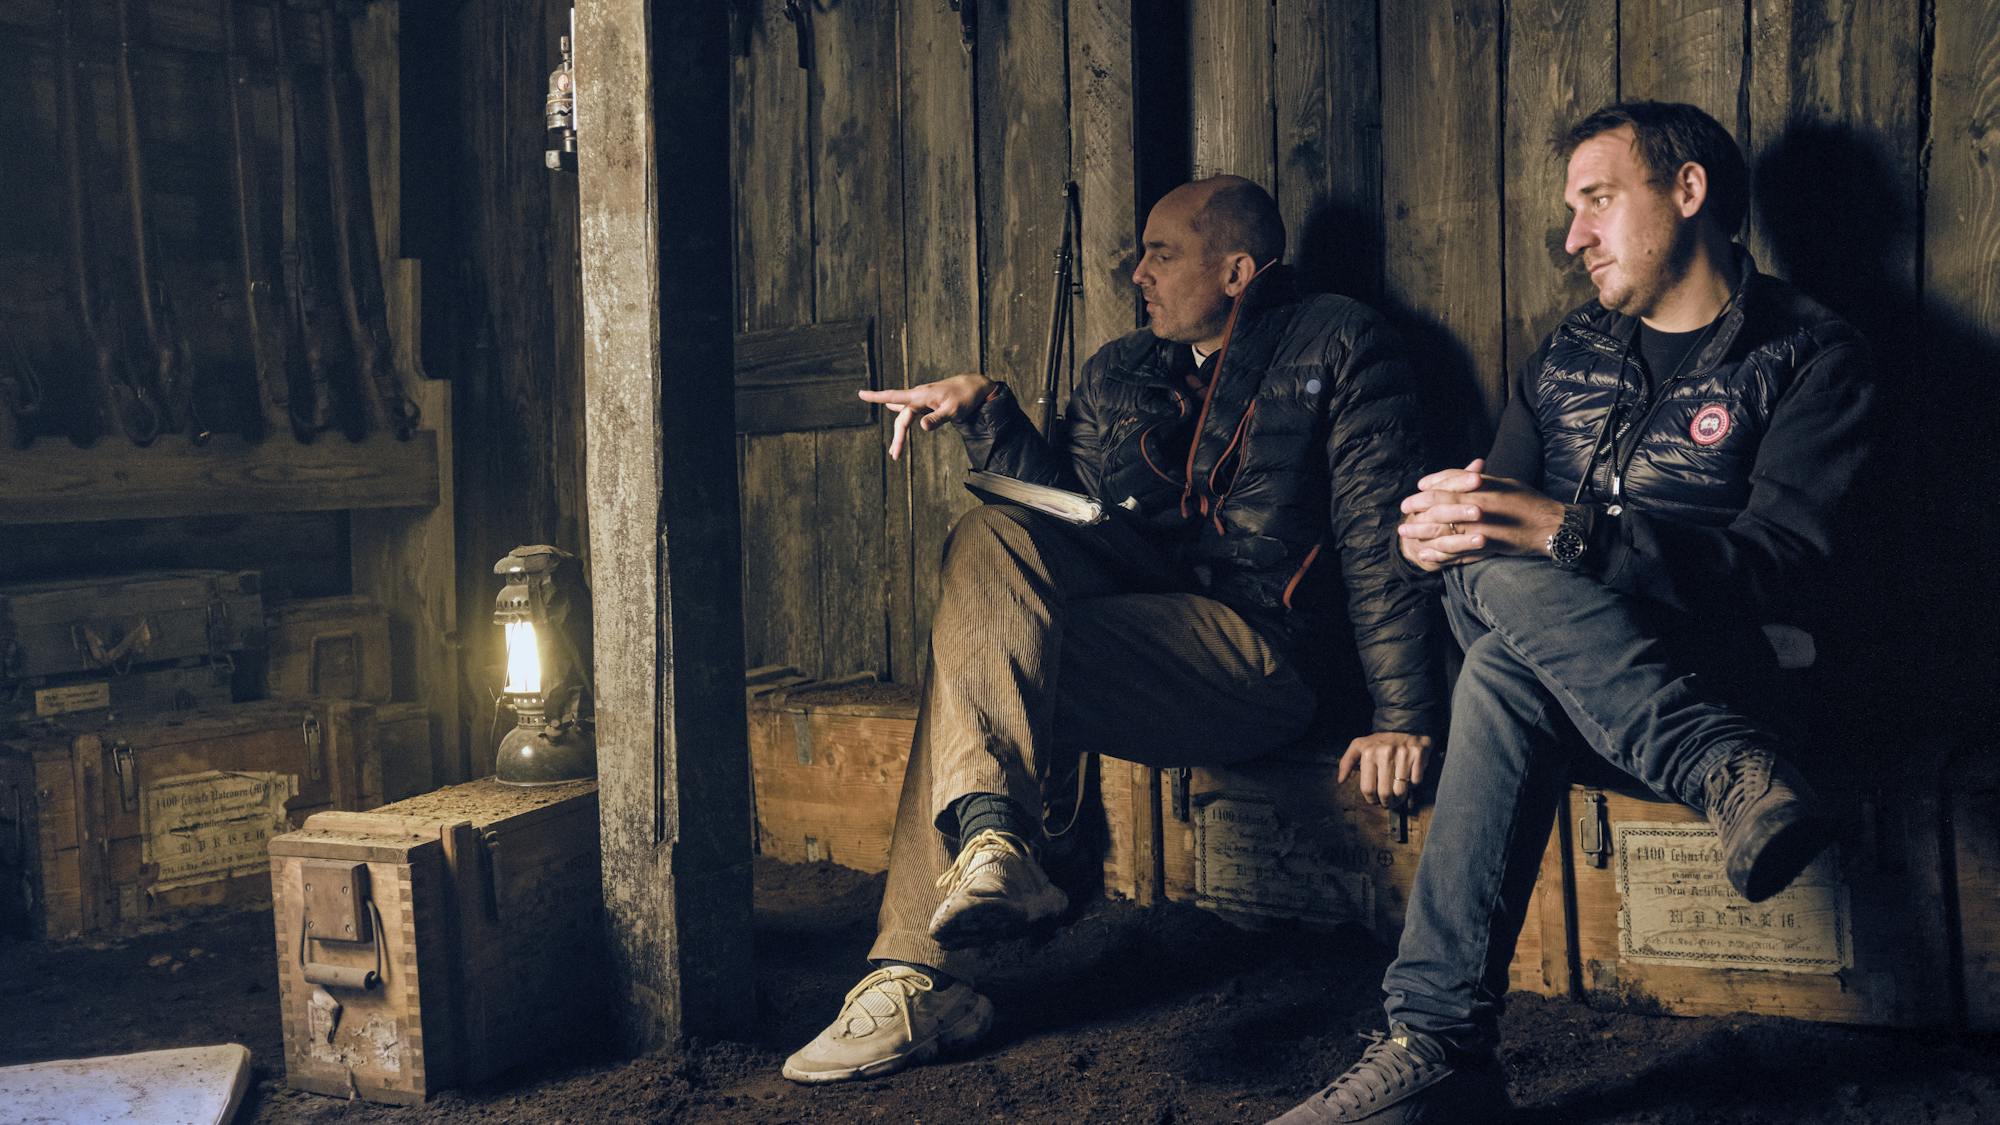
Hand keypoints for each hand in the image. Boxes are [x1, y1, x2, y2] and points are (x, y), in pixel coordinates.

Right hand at [859, 374, 994, 459]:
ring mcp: (922, 399)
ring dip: (899, 433)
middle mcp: (918, 396)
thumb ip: (937, 418)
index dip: (876, 397)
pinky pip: (910, 411)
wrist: (975, 386)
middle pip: (901, 418)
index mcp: (921, 396)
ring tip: (894, 451)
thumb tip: (921, 427)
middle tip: (895, 456)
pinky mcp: (927, 402)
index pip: (895, 397)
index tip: (860, 394)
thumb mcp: (953, 410)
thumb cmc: (965, 398)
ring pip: (905, 417)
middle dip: (897, 437)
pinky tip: (891, 408)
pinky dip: (902, 417)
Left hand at [1337, 730, 1433, 806]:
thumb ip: (1346, 762)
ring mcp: (1403, 754)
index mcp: (1368, 753)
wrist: (1405, 725)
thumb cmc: (1380, 741)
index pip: (1368, 788)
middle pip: (1385, 793)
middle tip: (1388, 802)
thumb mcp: (1359, 746)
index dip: (1371, 799)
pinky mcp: (1418, 755)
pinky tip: (1409, 778)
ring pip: (1401, 790)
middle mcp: (1385, 753)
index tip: (1375, 800)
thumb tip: (1340, 780)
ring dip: (1400, 797)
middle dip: (1386, 802)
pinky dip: (1413, 784)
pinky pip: (1416, 781)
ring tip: (1398, 794)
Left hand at [1397, 458, 1565, 568]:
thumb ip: (1480, 480)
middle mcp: (1477, 507)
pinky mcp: (1486, 547)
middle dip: (1417, 511)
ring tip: (1406, 535)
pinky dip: (1439, 554)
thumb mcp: (1504, 483)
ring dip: (1421, 533)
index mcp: (1481, 489)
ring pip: (1443, 531)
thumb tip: (1464, 475)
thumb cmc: (1529, 501)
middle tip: (1403, 514)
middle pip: (1438, 508)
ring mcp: (1480, 529)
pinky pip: (1457, 553)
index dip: (1427, 488)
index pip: (1446, 485)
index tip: (1415, 491)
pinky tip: (1426, 555)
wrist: (1552, 525)